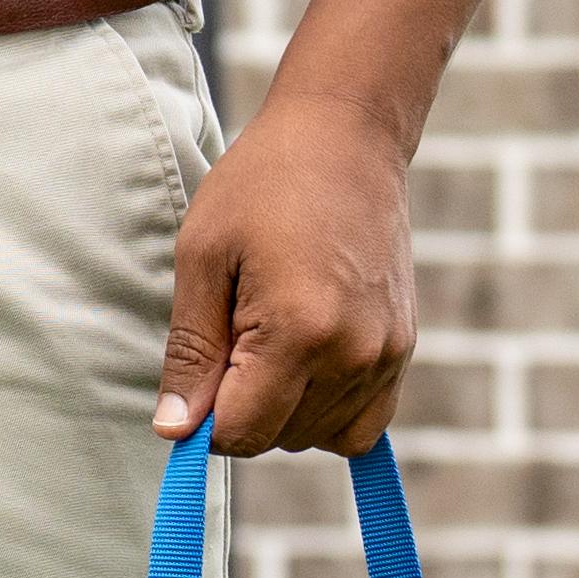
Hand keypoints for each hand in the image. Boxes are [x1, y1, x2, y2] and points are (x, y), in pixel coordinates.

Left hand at [154, 94, 422, 457]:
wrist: (347, 137)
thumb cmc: (263, 184)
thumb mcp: (203, 257)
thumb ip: (190, 352)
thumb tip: (174, 431)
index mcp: (300, 332)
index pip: (241, 434)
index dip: (204, 418)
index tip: (199, 369)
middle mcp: (354, 354)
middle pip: (279, 440)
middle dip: (242, 408)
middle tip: (234, 331)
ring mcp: (387, 355)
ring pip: (319, 437)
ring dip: (284, 410)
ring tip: (269, 334)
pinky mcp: (404, 349)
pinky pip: (363, 423)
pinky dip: (327, 411)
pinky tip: (304, 361)